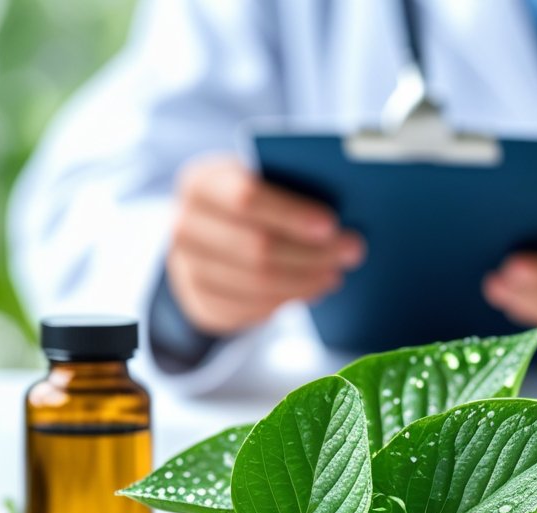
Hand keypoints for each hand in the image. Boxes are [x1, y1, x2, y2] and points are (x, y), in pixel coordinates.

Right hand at [166, 156, 364, 335]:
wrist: (206, 231)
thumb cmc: (249, 200)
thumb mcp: (261, 179)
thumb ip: (290, 187)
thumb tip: (338, 217)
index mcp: (201, 183)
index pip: (245, 198)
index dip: (291, 214)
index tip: (331, 225)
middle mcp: (185, 225)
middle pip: (256, 248)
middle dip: (312, 253)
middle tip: (351, 252)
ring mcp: (186, 268)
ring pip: (257, 284)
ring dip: (305, 281)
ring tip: (335, 273)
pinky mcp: (199, 302)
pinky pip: (250, 309)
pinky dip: (286, 301)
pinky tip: (311, 290)